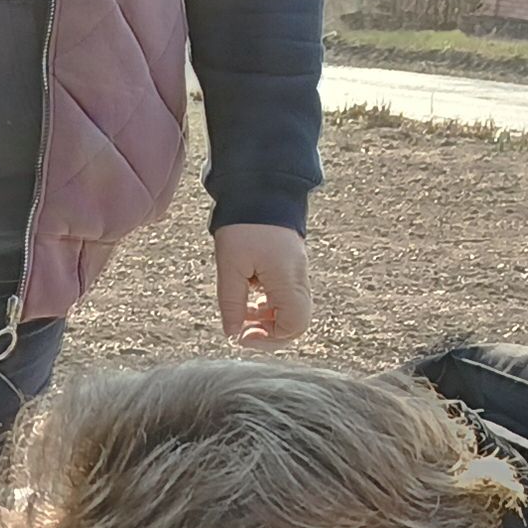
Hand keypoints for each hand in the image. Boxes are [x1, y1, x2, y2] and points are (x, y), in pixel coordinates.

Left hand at [214, 223, 308, 346]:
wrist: (259, 187)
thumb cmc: (244, 224)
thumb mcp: (229, 267)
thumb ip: (231, 304)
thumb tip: (232, 333)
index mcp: (287, 280)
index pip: (292, 327)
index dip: (268, 339)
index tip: (242, 334)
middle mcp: (299, 278)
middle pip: (296, 322)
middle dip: (269, 332)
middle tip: (243, 329)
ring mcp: (298, 272)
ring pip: (291, 310)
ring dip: (268, 318)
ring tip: (243, 312)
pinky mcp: (291, 265)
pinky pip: (286, 295)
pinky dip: (270, 303)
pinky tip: (251, 295)